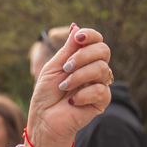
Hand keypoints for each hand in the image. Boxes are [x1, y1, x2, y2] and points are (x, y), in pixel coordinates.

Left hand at [27, 25, 112, 146]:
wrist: (43, 119)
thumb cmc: (46, 94)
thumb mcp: (53, 67)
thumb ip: (67, 49)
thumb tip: (76, 26)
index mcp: (83, 60)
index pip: (96, 41)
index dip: (91, 35)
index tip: (78, 37)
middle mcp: (94, 70)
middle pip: (103, 51)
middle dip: (83, 55)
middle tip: (66, 67)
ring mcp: (99, 85)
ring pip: (102, 69)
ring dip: (79, 76)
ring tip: (64, 86)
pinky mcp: (101, 102)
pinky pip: (100, 90)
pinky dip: (83, 94)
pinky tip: (71, 101)